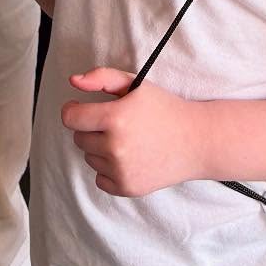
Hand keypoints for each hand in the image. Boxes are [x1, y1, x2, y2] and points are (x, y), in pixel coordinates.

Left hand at [62, 68, 197, 196]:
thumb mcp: (134, 84)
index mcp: (115, 118)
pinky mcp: (127, 188)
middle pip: (79, 138)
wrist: (195, 141)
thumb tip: (73, 81)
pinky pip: (100, 179)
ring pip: (89, 158)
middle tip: (116, 123)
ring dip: (100, 149)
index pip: (70, 118)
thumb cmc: (163, 108)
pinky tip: (129, 157)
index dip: (73, 110)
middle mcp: (115, 147)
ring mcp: (121, 171)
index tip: (81, 108)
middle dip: (92, 129)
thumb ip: (100, 78)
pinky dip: (108, 170)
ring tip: (127, 140)